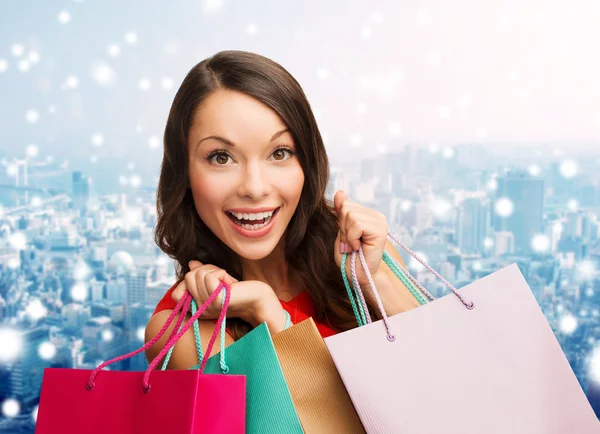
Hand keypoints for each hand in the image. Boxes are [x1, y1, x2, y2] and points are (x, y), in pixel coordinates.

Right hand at [171, 261, 287, 331]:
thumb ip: (202, 274)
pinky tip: (230, 282)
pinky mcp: (217, 300)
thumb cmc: (239, 290)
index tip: (207, 279)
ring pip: (197, 274)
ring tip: (226, 280)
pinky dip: (221, 273)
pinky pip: (209, 276)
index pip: (176, 294)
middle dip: (205, 269)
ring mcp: (208, 307)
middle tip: (221, 277)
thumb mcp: (216, 282)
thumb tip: (191, 263)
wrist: (258, 299)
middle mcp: (200, 310)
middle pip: (188, 277)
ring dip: (214, 270)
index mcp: (198, 308)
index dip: (188, 281)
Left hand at [333, 190, 387, 283]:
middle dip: (343, 228)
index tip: (347, 237)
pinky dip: (352, 238)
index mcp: (366, 214)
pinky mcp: (381, 230)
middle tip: (351, 244)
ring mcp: (380, 222)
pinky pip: (357, 224)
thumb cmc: (350, 259)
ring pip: (350, 215)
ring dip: (347, 235)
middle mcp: (375, 215)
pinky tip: (359, 247)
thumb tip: (340, 192)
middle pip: (346, 207)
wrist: (360, 277)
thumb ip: (341, 212)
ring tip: (354, 246)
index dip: (340, 222)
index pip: (345, 203)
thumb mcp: (341, 231)